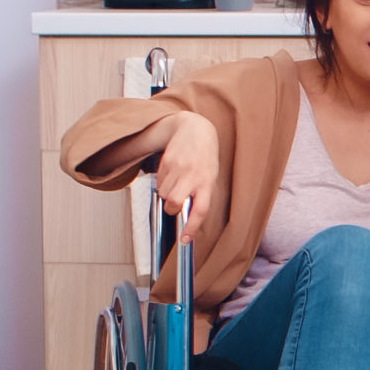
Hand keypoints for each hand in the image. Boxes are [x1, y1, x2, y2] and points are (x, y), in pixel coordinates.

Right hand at [153, 112, 219, 243]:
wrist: (196, 129)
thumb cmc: (205, 157)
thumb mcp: (210, 176)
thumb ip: (200, 195)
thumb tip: (187, 215)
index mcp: (208, 182)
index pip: (200, 210)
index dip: (191, 228)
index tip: (185, 240)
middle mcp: (194, 176)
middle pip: (174, 203)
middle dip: (171, 208)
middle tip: (175, 202)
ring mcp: (179, 168)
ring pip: (163, 194)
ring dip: (166, 193)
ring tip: (176, 181)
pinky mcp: (167, 162)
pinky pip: (159, 182)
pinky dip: (163, 182)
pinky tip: (172, 172)